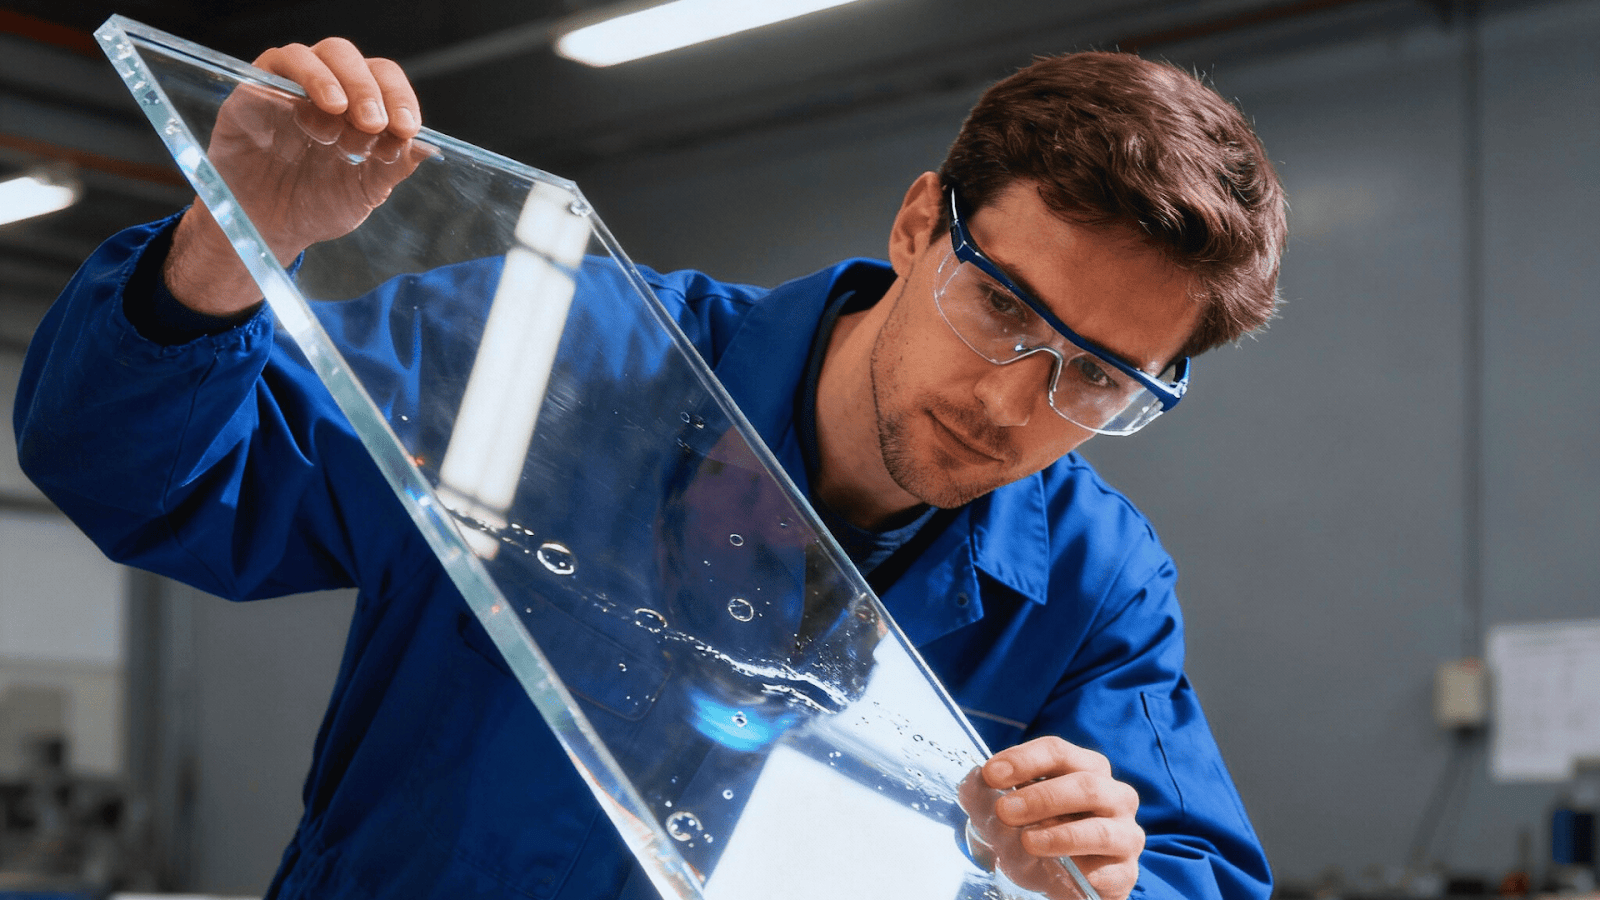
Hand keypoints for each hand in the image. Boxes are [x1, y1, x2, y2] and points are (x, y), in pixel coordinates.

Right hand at [165, 38, 431, 314]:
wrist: (269, 227)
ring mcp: (289, 86)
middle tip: (375, 123)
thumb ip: (394, 166)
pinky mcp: (255, 90)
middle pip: (350, 58)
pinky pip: (275, 63)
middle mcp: (326, 88)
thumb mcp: (365, 190)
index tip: (407, 128)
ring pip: (314, 54)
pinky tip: (313, 114)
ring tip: (341, 113)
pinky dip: (302, 80)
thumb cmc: (318, 204)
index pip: (384, 79)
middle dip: (369, 87)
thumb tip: (429, 147)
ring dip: (335, 79)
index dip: (400, 97)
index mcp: (358, 105)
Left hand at [959, 737, 1143, 899]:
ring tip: (1027, 842)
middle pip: (1084, 785)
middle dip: (1041, 797)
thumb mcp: (1013, 812)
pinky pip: (1106, 873)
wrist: (1070, 878)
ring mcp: (1125, 835)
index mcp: (1086, 768)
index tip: (990, 774)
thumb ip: (989, 797)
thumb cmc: (1043, 832)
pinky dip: (1080, 873)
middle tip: (1004, 810)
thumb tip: (972, 786)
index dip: (1023, 759)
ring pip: (1101, 830)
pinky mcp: (1125, 874)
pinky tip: (1058, 873)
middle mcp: (1114, 796)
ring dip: (1060, 835)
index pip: (1057, 751)